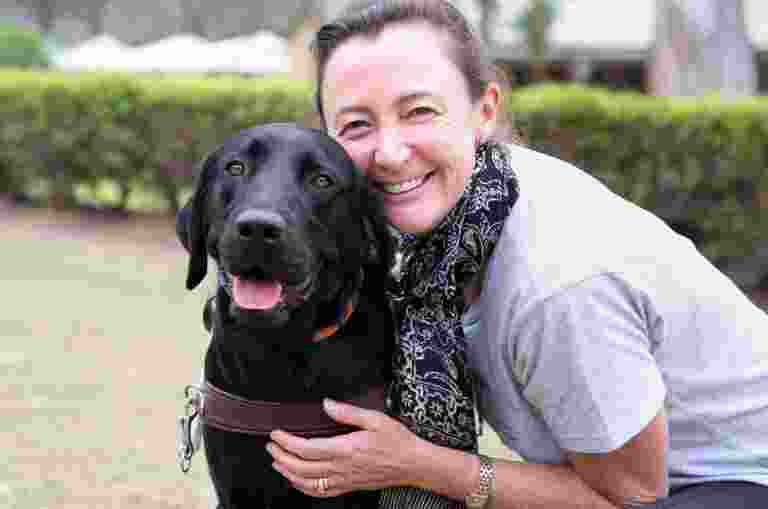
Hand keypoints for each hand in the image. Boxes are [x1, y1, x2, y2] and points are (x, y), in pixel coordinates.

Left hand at [266, 398, 421, 497]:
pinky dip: (304, 488)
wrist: (413, 464)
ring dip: (288, 473)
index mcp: (344, 449)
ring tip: (277, 462)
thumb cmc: (397, 441)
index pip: (306, 448)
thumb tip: (327, 404)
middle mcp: (341, 468)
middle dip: (281, 456)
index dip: (286, 442)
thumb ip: (348, 412)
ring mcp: (344, 480)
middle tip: (270, 446)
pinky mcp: (349, 487)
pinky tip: (297, 481)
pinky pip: (321, 492)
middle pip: (301, 467)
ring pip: (307, 482)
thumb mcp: (375, 419)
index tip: (276, 434)